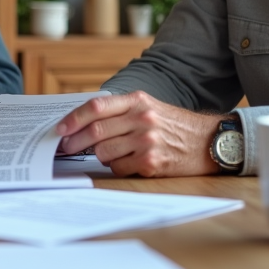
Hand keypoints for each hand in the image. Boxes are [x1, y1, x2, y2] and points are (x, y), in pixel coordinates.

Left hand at [55, 91, 223, 176]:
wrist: (208, 141)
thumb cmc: (174, 125)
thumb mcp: (149, 107)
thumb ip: (120, 111)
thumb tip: (83, 123)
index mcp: (138, 101)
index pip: (96, 107)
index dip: (73, 119)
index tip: (60, 128)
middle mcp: (142, 119)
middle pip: (96, 131)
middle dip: (75, 141)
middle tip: (65, 147)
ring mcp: (147, 141)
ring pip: (104, 151)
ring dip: (100, 155)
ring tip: (109, 153)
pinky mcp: (151, 162)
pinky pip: (118, 167)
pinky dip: (116, 167)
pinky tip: (128, 162)